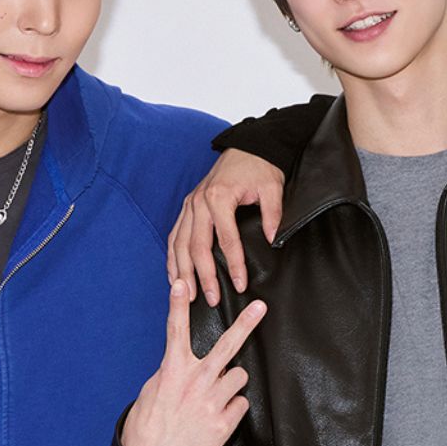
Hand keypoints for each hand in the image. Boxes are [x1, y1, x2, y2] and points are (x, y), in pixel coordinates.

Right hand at [122, 279, 266, 445]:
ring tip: (215, 397)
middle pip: (226, 347)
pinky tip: (217, 416)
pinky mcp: (223, 424)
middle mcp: (195, 382)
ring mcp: (211, 402)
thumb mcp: (154, 389)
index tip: (181, 282)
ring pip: (239, 377)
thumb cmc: (151, 423)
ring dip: (231, 384)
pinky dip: (233, 408)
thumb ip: (174, 370)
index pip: (175, 331)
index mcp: (173, 371)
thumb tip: (186, 361)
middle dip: (246, 324)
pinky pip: (241, 403)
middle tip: (260, 308)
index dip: (177, 305)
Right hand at [169, 151, 286, 305]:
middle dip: (203, 276)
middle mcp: (199, 202)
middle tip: (212, 299)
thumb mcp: (272, 188)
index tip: (240, 284)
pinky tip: (175, 276)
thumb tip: (273, 240)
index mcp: (219, 197)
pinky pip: (175, 235)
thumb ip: (273, 214)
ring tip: (188, 296)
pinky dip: (172, 257)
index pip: (226, 239)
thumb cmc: (259, 166)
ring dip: (183, 271)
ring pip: (180, 244)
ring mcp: (190, 204)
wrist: (247, 146)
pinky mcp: (187, 206)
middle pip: (197, 246)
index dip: (233, 265)